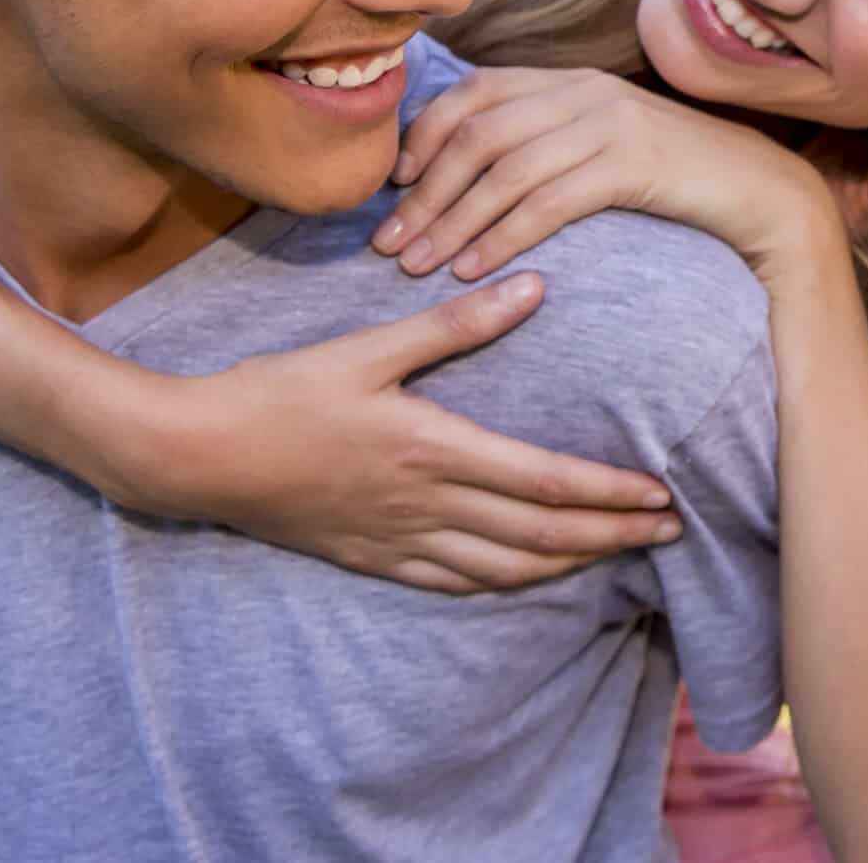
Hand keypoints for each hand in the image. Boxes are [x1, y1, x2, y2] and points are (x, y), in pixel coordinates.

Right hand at [118, 274, 682, 593]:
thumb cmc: (281, 390)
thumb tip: (535, 285)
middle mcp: (424, 505)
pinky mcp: (369, 558)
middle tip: (670, 531)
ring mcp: (397, 540)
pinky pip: (452, 583)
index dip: (609, 493)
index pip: (545, 482)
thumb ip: (456, 324)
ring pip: (504, 568)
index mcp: (433, 448)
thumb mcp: (370, 345)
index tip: (661, 494)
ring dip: (570, 564)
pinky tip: (529, 578)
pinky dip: (504, 582)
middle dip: (611, 535)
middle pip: (540, 534)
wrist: (198, 454)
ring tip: (619, 553)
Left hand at [370, 66, 839, 284]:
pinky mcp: (633, 163)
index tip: (394, 187)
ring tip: (417, 266)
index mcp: (570, 81)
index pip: (474, 93)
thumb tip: (475, 177)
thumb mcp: (603, 147)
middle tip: (388, 244)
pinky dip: (502, 236)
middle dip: (424, 192)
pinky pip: (549, 201)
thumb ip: (547, 145)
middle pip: (478, 134)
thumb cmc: (677, 181)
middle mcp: (584, 92)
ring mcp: (609, 123)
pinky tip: (475, 269)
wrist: (761, 191)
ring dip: (452, 222)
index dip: (424, 136)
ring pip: (504, 169)